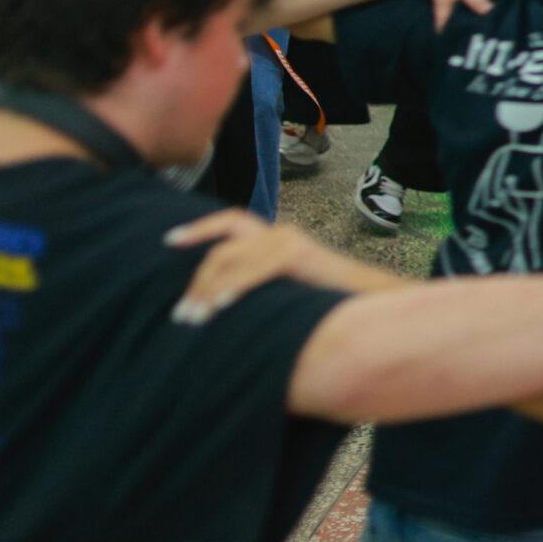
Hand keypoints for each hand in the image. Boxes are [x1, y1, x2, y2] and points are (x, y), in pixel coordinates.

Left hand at [166, 210, 375, 322]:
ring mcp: (289, 241)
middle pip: (222, 248)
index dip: (198, 229)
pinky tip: (220, 307)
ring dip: (207, 292)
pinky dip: (232, 288)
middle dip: (197, 281)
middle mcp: (280, 233)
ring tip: (193, 319)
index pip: (229, 222)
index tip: (168, 240)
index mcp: (276, 238)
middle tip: (182, 313)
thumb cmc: (330, 301)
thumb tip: (221, 301)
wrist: (374, 301)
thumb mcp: (288, 287)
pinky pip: (253, 270)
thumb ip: (261, 283)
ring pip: (231, 260)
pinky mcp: (297, 255)